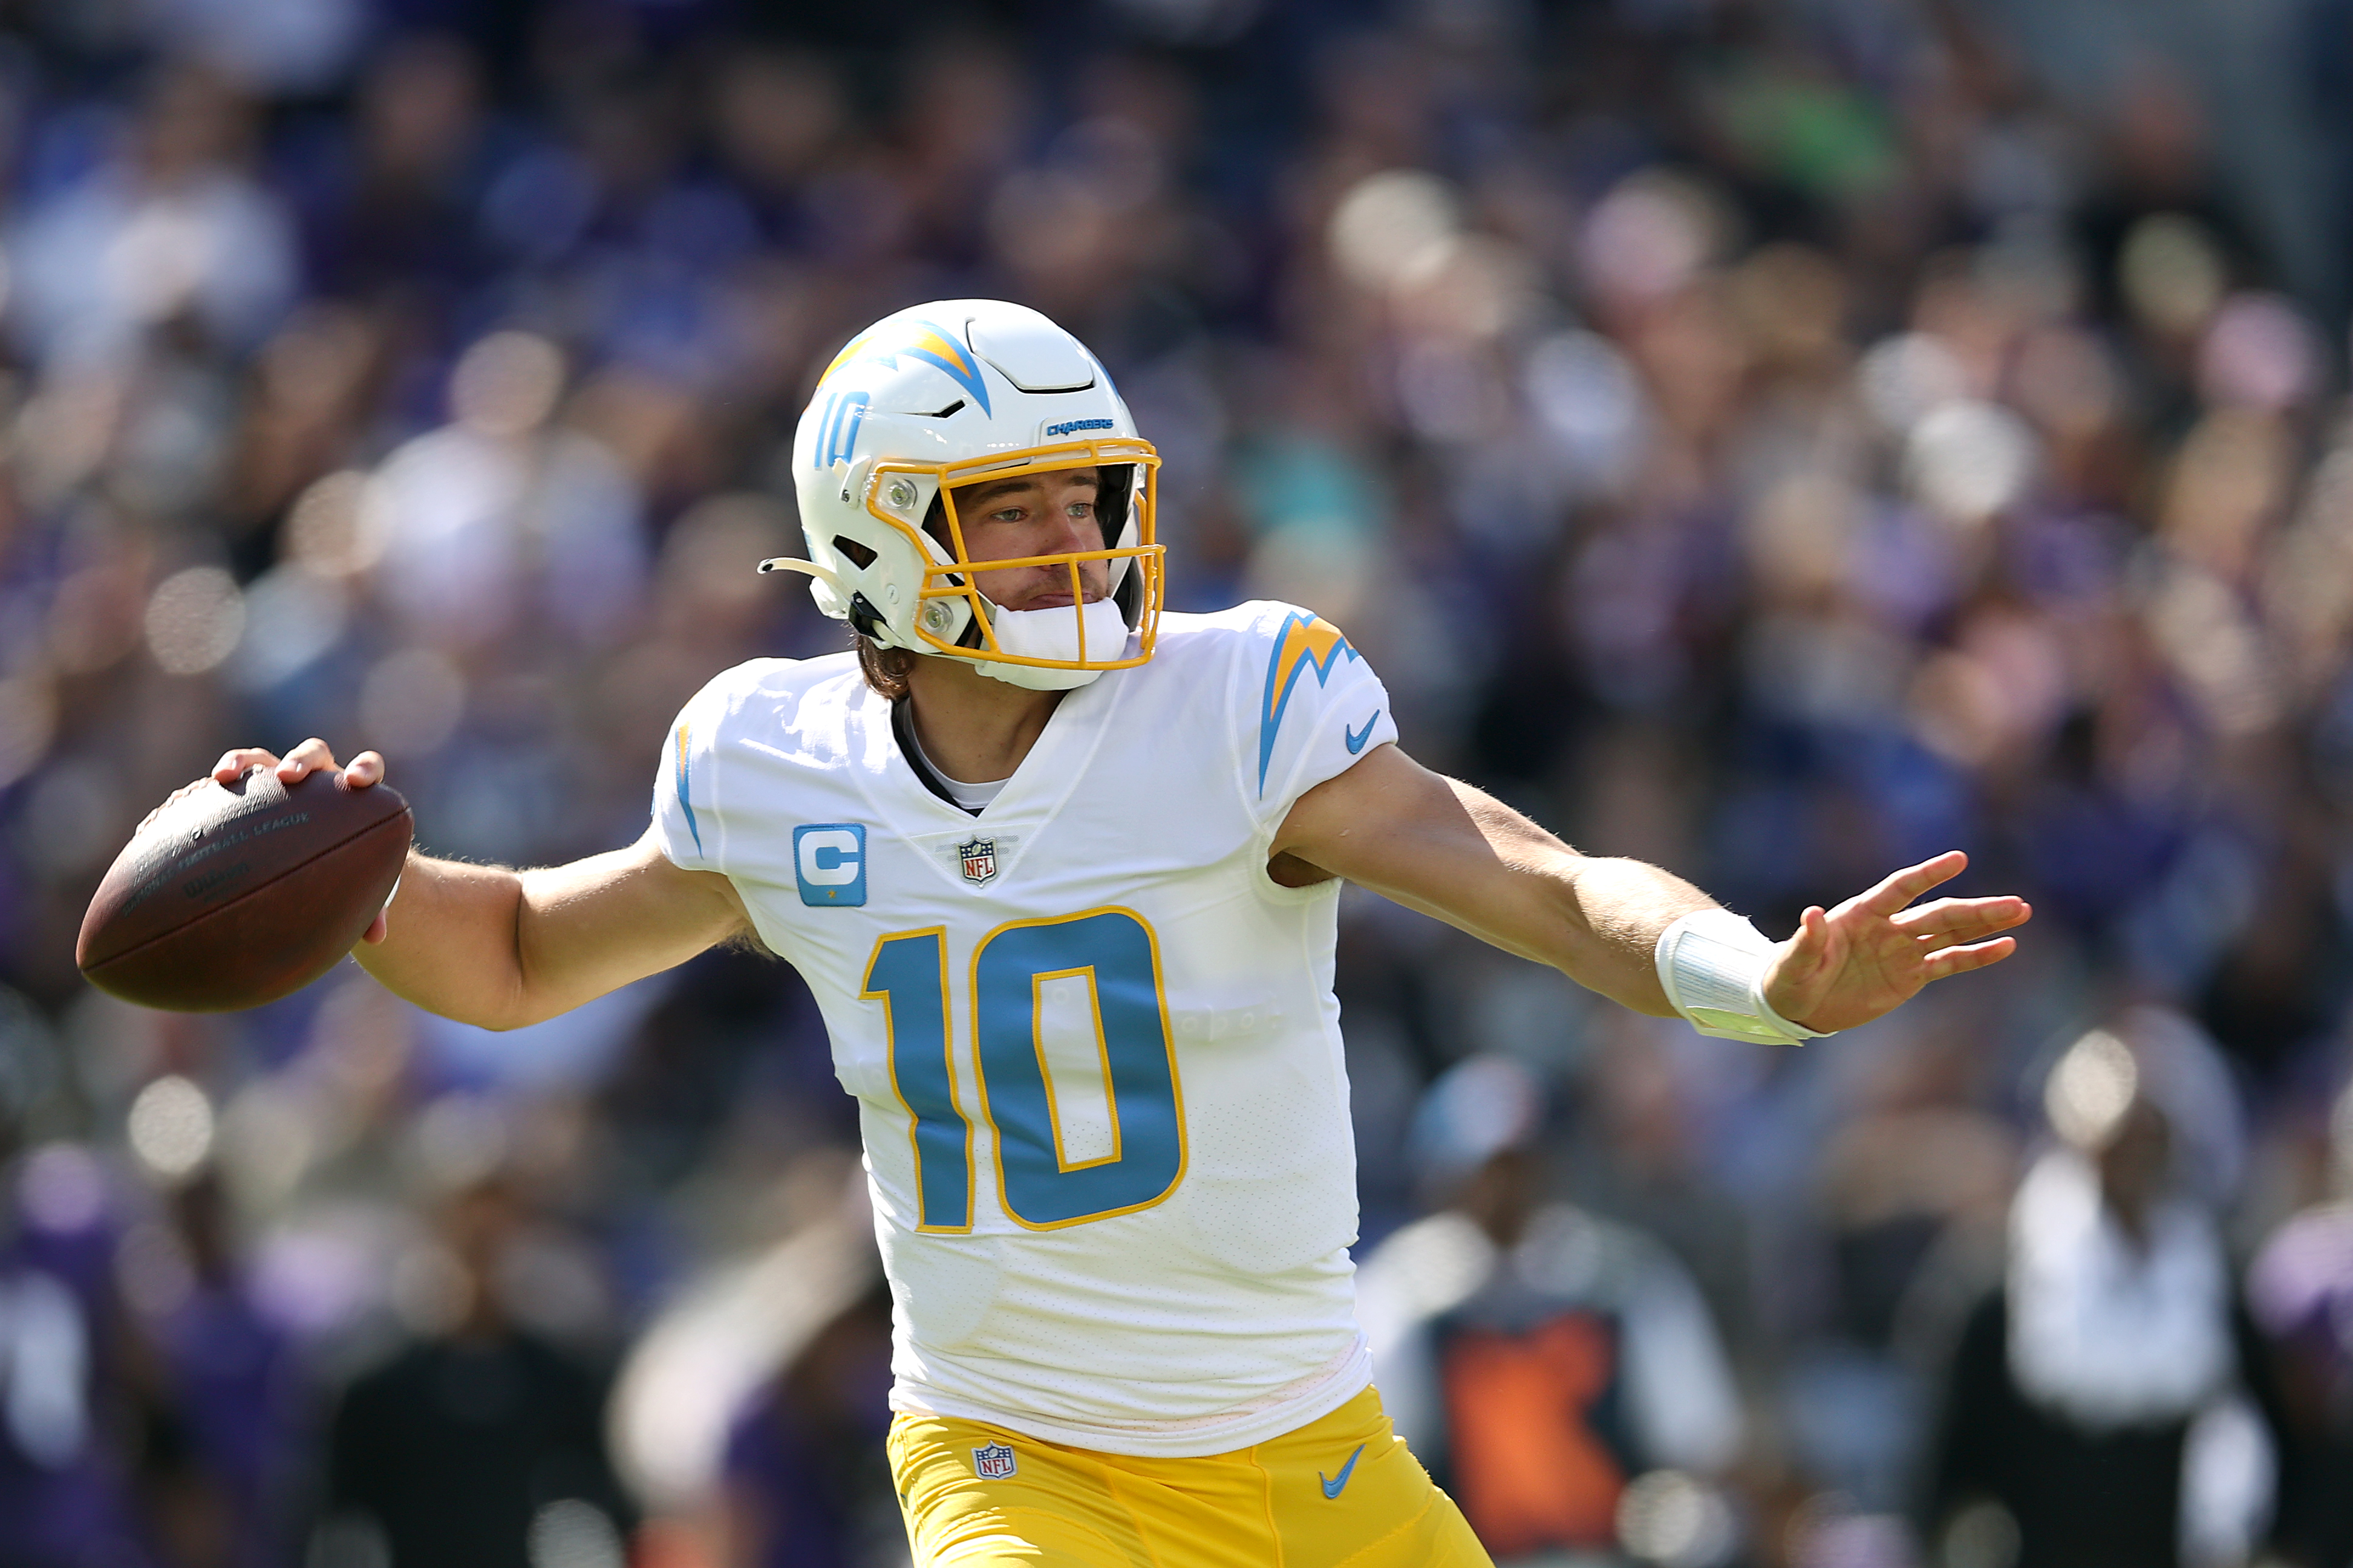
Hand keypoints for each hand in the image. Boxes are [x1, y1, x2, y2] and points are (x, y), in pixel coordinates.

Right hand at [210, 739, 393, 943]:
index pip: (366, 768)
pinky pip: (228, 782)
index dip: (364, 768)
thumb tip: (377, 940)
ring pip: (263, 759)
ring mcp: (279, 781)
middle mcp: (317, 780)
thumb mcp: (358, 887)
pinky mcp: (248, 790)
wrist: (319, 858)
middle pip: (313, 755)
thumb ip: (371, 908)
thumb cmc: (346, 870)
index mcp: (353, 796)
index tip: (356, 781)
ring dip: (245, 761)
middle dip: (301, 761)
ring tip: (224, 776)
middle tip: (288, 777)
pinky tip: (188, 800)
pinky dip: (212, 787)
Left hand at [1761, 851, 2028, 1033]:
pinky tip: (2006, 946)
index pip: (1901, 889)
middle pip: (1938, 913)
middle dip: (1975, 909)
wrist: (1797, 1005)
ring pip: (1951, 933)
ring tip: (2020, 913)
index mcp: (1861, 914)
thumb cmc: (1789, 977)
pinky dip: (1976, 956)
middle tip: (2014, 903)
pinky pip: (1948, 963)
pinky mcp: (1910, 976)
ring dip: (1984, 924)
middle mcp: (1889, 927)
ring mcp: (1902, 951)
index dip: (1928, 875)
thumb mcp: (1794, 961)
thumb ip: (1807, 940)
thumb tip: (1811, 914)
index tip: (1959, 859)